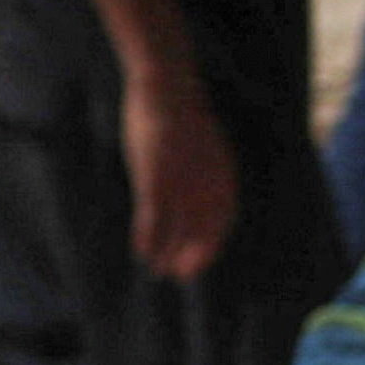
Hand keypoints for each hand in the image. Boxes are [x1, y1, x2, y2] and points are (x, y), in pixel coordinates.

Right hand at [124, 69, 234, 282]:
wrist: (166, 88)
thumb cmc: (179, 112)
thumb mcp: (199, 143)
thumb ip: (202, 166)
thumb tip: (196, 180)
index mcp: (223, 173)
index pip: (223, 217)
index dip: (212, 242)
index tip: (202, 258)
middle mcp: (208, 184)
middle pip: (204, 230)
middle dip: (194, 255)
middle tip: (183, 275)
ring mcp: (183, 183)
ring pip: (178, 230)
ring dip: (168, 254)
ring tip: (159, 271)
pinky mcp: (156, 179)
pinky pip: (153, 218)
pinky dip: (148, 238)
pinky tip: (141, 252)